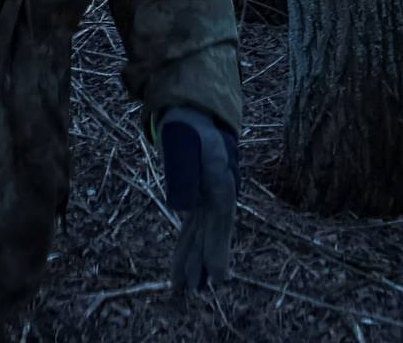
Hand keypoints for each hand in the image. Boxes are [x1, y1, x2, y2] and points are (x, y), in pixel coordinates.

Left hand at [159, 106, 238, 290]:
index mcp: (219, 174)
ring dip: (195, 260)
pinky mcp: (200, 200)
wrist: (194, 112)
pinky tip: (183, 271)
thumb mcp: (181, 139)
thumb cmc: (187, 124)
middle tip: (197, 290)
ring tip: (186, 289)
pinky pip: (194, 228)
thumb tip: (182, 208)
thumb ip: (183, 170)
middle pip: (214, 230)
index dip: (219, 246)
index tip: (219, 276)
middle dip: (205, 260)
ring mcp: (210, 196)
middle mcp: (220, 189)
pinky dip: (188, 248)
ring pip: (203, 233)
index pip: (221, 215)